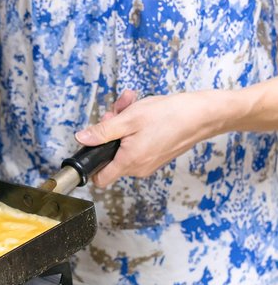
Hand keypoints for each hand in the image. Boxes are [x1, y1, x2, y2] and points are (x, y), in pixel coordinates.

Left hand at [74, 89, 218, 186]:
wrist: (203, 115)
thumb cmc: (170, 115)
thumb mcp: (129, 119)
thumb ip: (102, 132)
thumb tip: (82, 139)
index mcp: (129, 162)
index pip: (100, 179)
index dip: (90, 164)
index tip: (90, 146)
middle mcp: (139, 167)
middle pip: (110, 155)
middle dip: (109, 130)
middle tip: (117, 111)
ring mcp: (149, 162)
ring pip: (123, 146)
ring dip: (122, 124)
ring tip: (131, 104)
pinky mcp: (156, 155)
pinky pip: (136, 144)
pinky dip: (135, 128)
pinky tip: (142, 110)